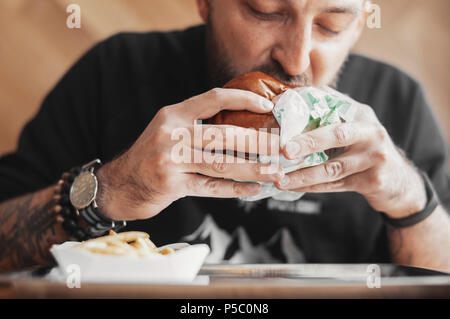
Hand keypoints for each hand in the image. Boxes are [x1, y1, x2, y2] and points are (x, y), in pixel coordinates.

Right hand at [96, 88, 283, 220]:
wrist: (120, 184)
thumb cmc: (152, 155)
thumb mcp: (168, 130)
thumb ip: (197, 125)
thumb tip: (240, 125)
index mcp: (173, 115)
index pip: (213, 99)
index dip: (242, 100)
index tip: (268, 107)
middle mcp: (171, 134)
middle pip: (223, 134)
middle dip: (258, 140)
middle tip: (282, 146)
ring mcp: (170, 161)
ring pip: (221, 163)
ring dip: (253, 168)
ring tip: (275, 172)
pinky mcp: (172, 185)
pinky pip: (211, 187)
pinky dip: (235, 189)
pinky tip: (254, 190)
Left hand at [275, 88, 425, 218]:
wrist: (399, 180)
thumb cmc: (366, 148)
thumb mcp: (355, 124)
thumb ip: (331, 110)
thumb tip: (292, 95)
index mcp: (362, 114)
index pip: (333, 106)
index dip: (306, 108)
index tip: (280, 111)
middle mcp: (371, 133)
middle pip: (337, 135)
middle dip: (309, 141)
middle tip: (286, 150)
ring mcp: (374, 159)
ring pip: (332, 168)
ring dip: (303, 175)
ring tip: (279, 178)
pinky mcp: (372, 182)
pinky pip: (334, 185)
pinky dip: (310, 187)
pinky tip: (292, 187)